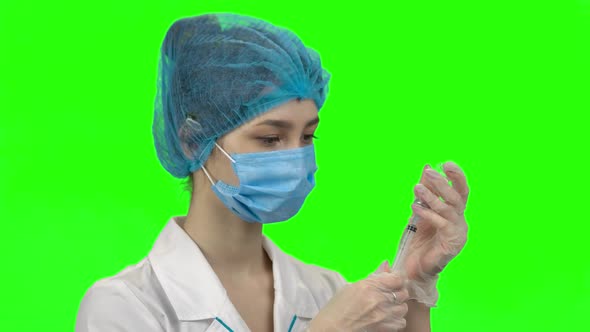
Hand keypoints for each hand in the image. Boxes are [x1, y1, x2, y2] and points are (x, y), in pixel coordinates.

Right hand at [308, 272, 409, 331]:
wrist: (332, 329)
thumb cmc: (337, 309)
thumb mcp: (351, 287)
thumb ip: (373, 277)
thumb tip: (386, 264)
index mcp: (369, 286)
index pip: (397, 278)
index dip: (397, 278)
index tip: (394, 281)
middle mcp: (379, 299)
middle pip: (403, 292)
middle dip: (398, 292)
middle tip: (388, 294)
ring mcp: (383, 315)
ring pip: (403, 307)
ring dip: (397, 306)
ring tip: (387, 307)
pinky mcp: (386, 328)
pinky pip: (401, 322)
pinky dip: (396, 320)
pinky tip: (386, 318)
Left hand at [405, 162, 468, 279]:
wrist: (415, 270)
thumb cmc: (418, 241)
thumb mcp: (420, 211)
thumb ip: (426, 192)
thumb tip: (427, 166)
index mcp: (455, 213)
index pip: (461, 191)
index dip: (456, 176)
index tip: (446, 162)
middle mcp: (460, 222)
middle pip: (457, 197)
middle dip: (443, 183)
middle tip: (430, 172)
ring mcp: (458, 233)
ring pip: (449, 209)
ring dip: (432, 197)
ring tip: (417, 188)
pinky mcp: (452, 244)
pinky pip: (441, 224)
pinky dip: (428, 214)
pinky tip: (415, 208)